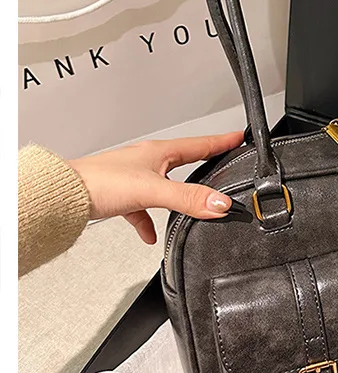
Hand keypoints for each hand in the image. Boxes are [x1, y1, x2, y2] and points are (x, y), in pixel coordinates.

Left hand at [68, 131, 243, 244]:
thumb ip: (188, 199)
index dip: (222, 141)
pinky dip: (149, 221)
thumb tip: (220, 203)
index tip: (239, 137)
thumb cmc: (99, 182)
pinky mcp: (119, 195)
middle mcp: (147, 161)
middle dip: (204, 163)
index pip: (200, 144)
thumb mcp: (154, 191)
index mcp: (159, 152)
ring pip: (164, 184)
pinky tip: (150, 235)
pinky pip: (143, 207)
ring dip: (178, 195)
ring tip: (191, 207)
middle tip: (221, 162)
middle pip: (184, 161)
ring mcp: (133, 178)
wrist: (63, 196)